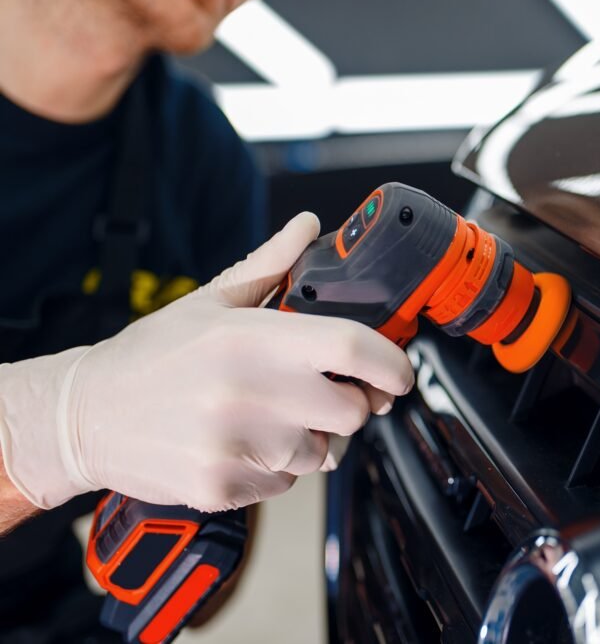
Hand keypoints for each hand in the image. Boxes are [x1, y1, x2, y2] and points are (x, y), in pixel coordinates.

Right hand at [0, 213, 413, 510]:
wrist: (83, 415)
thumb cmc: (151, 356)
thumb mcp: (210, 301)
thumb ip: (270, 266)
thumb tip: (308, 226)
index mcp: (250, 338)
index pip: (352, 347)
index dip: (392, 362)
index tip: (401, 371)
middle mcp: (248, 393)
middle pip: (351, 410)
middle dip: (351, 403)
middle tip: (327, 392)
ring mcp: (236, 446)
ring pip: (322, 453)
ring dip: (311, 437)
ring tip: (269, 416)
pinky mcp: (223, 488)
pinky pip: (286, 484)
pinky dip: (277, 468)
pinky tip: (242, 443)